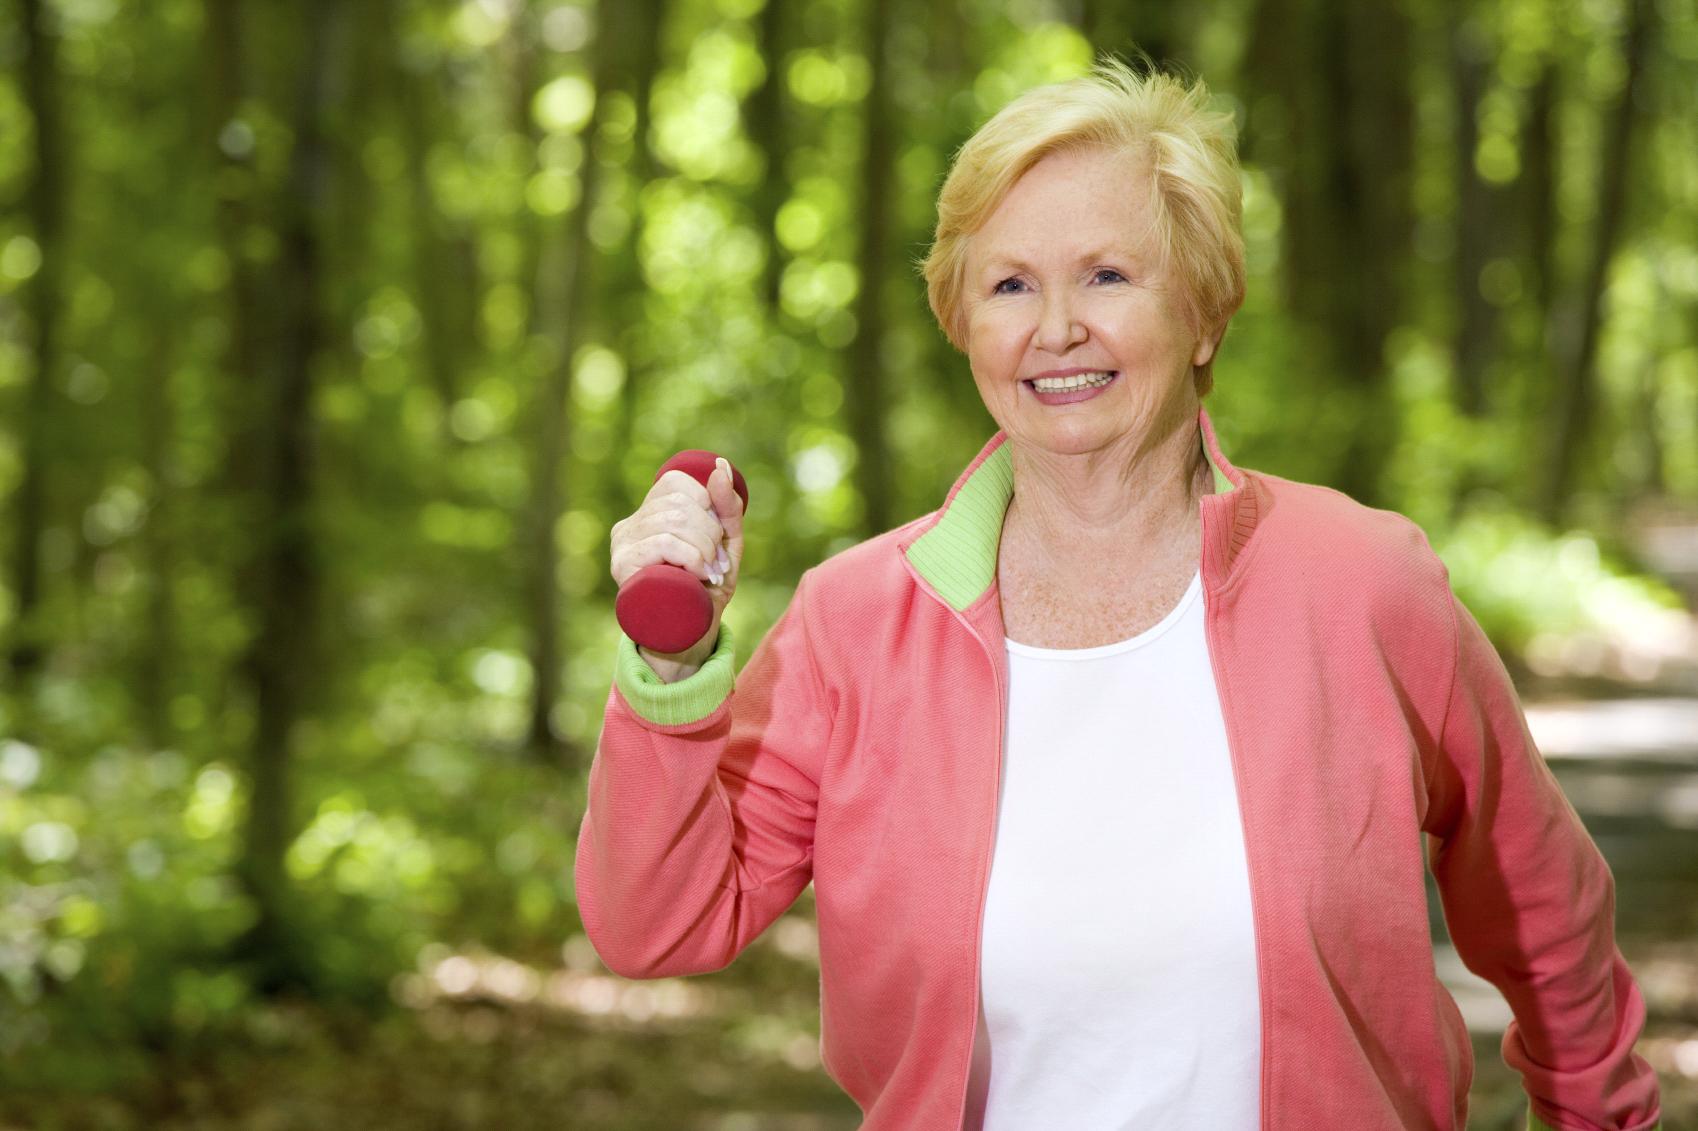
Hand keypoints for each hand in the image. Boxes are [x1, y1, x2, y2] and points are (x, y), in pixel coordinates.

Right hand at [610, 456, 745, 671]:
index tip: (716, 537)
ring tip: (709, 573)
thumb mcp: (725, 545)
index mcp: (648, 514)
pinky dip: (692, 557)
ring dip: (705, 548)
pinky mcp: (623, 567)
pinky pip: (663, 542)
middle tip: (716, 563)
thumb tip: (719, 466)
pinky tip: (699, 575)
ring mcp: (622, 546)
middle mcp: (629, 526)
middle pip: (679, 502)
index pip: (676, 483)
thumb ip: (727, 508)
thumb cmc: (705, 590)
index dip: (706, 504)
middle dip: (711, 531)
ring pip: (673, 521)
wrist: (689, 639)